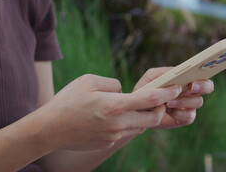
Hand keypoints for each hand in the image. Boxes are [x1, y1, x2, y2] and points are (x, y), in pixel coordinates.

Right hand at [36, 74, 181, 150]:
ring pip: (140, 126)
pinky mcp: (107, 143)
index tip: (176, 87)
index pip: (150, 98)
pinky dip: (127, 123)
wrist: (49, 129)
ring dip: (144, 116)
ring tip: (140, 104)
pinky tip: (116, 115)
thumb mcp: (89, 81)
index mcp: (114, 105)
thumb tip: (125, 91)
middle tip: (163, 98)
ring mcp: (113, 136)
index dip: (166, 92)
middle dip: (162, 107)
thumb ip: (113, 84)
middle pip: (152, 118)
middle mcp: (117, 123)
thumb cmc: (67, 101)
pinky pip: (124, 132)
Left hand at [133, 67, 213, 128]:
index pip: (203, 74)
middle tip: (190, 87)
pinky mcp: (184, 118)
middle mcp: (192, 91)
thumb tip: (178, 72)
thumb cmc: (146, 89)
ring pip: (198, 101)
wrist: (138, 109)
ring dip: (183, 101)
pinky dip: (178, 113)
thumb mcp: (152, 76)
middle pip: (208, 87)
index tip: (194, 78)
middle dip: (201, 86)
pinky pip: (189, 116)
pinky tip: (167, 110)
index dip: (205, 74)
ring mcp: (189, 105)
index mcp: (186, 78)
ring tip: (168, 102)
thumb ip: (164, 72)